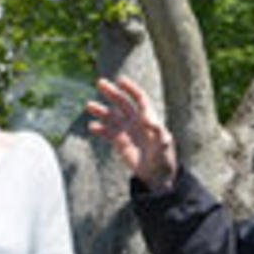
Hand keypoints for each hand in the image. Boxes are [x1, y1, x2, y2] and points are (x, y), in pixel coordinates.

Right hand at [86, 76, 177, 191]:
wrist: (155, 173)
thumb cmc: (163, 157)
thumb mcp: (164, 145)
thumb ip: (159, 133)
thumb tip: (152, 122)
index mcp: (148, 117)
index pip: (139, 98)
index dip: (130, 88)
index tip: (120, 80)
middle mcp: (135, 121)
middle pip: (122, 102)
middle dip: (111, 92)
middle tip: (100, 83)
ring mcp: (126, 130)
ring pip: (111, 116)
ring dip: (101, 110)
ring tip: (89, 106)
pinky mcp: (118, 141)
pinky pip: (107, 132)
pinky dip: (99, 129)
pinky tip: (92, 126)